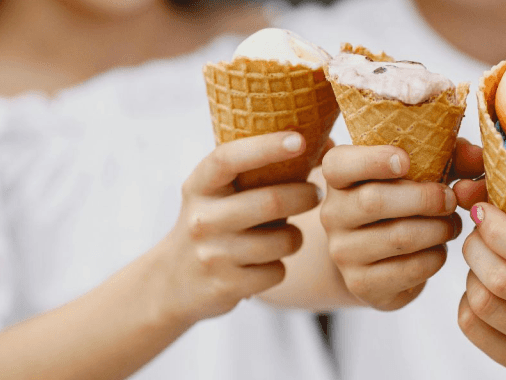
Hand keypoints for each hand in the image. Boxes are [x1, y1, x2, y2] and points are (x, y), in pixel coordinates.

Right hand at [151, 132, 320, 322]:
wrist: (174, 281)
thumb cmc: (219, 222)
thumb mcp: (225, 193)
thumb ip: (267, 170)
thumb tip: (330, 145)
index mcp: (200, 185)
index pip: (228, 159)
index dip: (266, 147)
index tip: (299, 140)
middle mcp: (202, 218)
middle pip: (271, 202)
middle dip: (304, 196)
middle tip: (316, 193)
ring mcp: (212, 254)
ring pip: (284, 240)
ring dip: (295, 236)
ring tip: (287, 234)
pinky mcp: (226, 286)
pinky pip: (278, 272)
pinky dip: (280, 266)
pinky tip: (265, 263)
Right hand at [320, 138, 481, 310]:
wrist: (377, 257)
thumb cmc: (404, 201)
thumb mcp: (422, 172)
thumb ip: (452, 157)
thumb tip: (478, 157)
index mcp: (339, 177)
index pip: (339, 165)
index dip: (372, 160)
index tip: (406, 160)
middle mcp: (332, 215)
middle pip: (374, 201)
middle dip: (425, 198)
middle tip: (451, 199)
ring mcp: (343, 253)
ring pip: (399, 237)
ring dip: (438, 229)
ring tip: (451, 224)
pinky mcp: (362, 284)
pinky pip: (410, 269)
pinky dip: (436, 257)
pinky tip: (439, 249)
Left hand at [458, 202, 505, 371]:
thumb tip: (463, 190)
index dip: (497, 229)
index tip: (482, 211)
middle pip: (502, 280)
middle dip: (476, 247)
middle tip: (478, 235)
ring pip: (482, 302)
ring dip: (471, 273)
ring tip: (483, 263)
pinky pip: (471, 325)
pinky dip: (467, 300)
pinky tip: (484, 289)